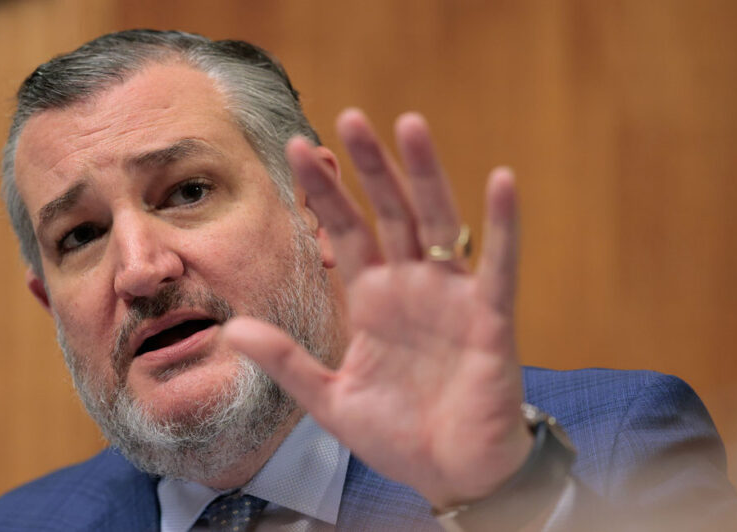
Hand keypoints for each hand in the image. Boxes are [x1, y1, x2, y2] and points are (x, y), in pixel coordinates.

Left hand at [221, 109, 531, 508]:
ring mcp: (451, 297)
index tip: (298, 149)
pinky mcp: (489, 319)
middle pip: (388, 212)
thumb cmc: (396, 435)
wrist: (451, 476)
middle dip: (368, 166)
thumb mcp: (329, 398)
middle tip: (348, 117)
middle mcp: (411, 287)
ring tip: (409, 124)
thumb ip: (286, 361)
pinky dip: (504, 225)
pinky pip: (499, 265)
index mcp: (372, 300)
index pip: (345, 231)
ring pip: (438, 222)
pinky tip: (502, 181)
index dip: (324, 193)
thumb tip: (232, 330)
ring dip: (424, 174)